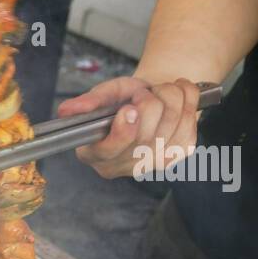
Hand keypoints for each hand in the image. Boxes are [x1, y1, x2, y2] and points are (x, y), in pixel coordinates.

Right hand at [57, 76, 202, 178]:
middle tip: (143, 94)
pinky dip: (188, 99)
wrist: (151, 101)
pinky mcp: (180, 154)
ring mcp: (154, 164)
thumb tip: (66, 110)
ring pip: (173, 121)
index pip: (111, 150)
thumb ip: (88, 103)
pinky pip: (191, 120)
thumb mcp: (103, 96)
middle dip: (149, 100)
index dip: (124, 130)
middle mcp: (125, 166)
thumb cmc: (123, 101)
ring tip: (160, 92)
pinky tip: (178, 97)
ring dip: (170, 94)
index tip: (129, 109)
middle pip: (146, 132)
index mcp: (97, 155)